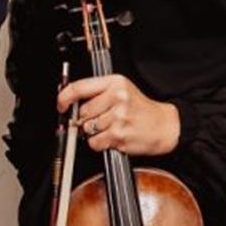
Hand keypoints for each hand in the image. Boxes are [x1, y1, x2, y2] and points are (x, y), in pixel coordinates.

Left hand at [58, 74, 179, 155]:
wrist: (164, 126)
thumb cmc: (142, 109)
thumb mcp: (122, 90)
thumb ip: (97, 93)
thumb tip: (70, 102)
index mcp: (115, 82)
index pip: (79, 87)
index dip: (64, 97)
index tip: (61, 104)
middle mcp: (117, 97)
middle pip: (82, 111)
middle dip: (87, 119)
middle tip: (103, 119)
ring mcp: (118, 117)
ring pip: (87, 128)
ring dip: (94, 132)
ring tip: (111, 127)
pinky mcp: (118, 135)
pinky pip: (94, 142)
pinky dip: (99, 143)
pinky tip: (113, 137)